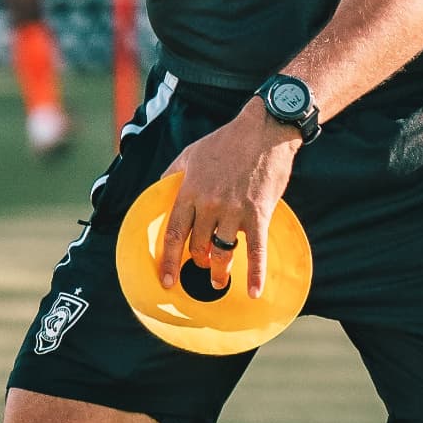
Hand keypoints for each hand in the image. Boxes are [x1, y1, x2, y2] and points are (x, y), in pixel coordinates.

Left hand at [159, 100, 300, 297]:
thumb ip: (173, 173)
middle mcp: (209, 204)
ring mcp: (234, 210)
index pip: (174, 233)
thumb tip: (159, 189)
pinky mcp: (259, 213)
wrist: (263, 130)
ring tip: (219, 281)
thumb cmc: (226, 141)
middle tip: (200, 267)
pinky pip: (256, 250)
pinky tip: (254, 291)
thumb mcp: (190, 153)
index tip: (166, 280)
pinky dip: (255, 273)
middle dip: (197, 262)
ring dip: (220, 271)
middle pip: (198, 246)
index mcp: (190, 191)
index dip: (168, 260)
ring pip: (222, 252)